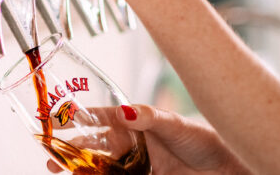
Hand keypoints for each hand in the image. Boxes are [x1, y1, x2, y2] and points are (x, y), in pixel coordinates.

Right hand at [46, 105, 251, 174]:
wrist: (227, 168)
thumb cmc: (204, 139)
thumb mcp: (175, 123)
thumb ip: (150, 117)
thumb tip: (126, 111)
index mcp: (135, 122)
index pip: (100, 118)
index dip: (77, 118)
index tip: (56, 119)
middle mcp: (131, 143)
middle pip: (94, 146)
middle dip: (70, 150)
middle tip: (51, 156)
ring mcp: (136, 165)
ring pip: (100, 167)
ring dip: (79, 169)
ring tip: (58, 171)